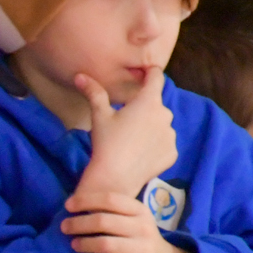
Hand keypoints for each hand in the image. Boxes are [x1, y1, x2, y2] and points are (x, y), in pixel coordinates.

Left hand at [60, 191, 195, 252]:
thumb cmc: (139, 239)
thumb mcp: (133, 221)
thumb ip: (113, 213)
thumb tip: (76, 204)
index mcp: (140, 211)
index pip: (110, 199)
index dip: (86, 200)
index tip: (68, 205)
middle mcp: (143, 227)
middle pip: (104, 221)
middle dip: (79, 223)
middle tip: (64, 227)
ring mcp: (143, 249)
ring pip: (106, 244)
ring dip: (85, 243)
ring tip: (74, 244)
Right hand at [76, 67, 176, 198]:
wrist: (115, 179)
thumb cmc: (106, 143)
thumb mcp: (99, 115)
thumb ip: (94, 92)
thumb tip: (80, 76)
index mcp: (148, 101)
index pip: (156, 77)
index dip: (150, 72)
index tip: (144, 73)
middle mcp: (165, 115)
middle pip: (156, 105)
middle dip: (144, 109)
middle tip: (126, 122)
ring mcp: (171, 135)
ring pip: (161, 125)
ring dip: (151, 128)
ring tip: (132, 141)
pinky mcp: (173, 153)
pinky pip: (165, 144)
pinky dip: (155, 146)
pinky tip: (140, 155)